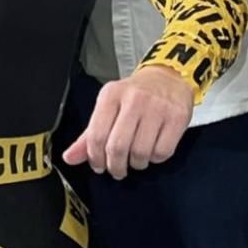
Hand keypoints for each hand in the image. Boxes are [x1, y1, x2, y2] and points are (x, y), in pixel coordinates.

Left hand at [63, 65, 193, 178]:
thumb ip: (89, 135)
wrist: (168, 78)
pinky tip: (152, 151)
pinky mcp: (177, 117)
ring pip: (140, 153)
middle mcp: (134, 99)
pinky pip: (162, 152)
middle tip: (117, 170)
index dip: (95, 158)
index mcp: (111, 95)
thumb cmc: (135, 96)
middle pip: (117, 147)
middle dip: (115, 166)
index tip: (99, 166)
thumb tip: (70, 158)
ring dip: (136, 164)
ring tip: (135, 159)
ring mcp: (158, 107)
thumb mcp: (108, 107)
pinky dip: (155, 159)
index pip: (96, 136)